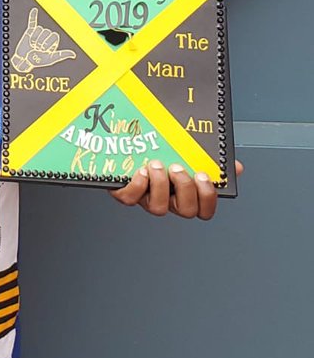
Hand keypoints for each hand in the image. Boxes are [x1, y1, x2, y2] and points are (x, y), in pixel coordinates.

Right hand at [11, 7, 76, 72]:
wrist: (24, 60)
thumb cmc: (38, 61)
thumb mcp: (50, 59)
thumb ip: (61, 55)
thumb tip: (73, 54)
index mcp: (53, 41)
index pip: (54, 35)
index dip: (48, 42)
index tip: (44, 50)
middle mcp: (47, 36)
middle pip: (46, 31)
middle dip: (40, 41)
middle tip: (37, 48)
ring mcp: (38, 33)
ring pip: (39, 29)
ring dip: (34, 38)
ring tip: (32, 45)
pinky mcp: (30, 31)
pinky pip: (32, 22)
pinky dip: (33, 16)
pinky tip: (34, 10)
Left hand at [110, 158, 243, 219]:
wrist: (122, 146)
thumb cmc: (158, 151)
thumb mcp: (187, 151)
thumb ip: (210, 158)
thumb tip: (235, 166)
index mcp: (184, 192)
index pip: (204, 209)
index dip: (207, 197)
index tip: (204, 176)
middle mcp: (167, 200)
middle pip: (185, 211)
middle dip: (185, 189)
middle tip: (178, 168)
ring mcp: (146, 198)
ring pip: (159, 208)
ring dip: (160, 185)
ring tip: (157, 164)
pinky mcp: (125, 193)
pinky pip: (130, 199)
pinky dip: (137, 186)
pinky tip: (140, 170)